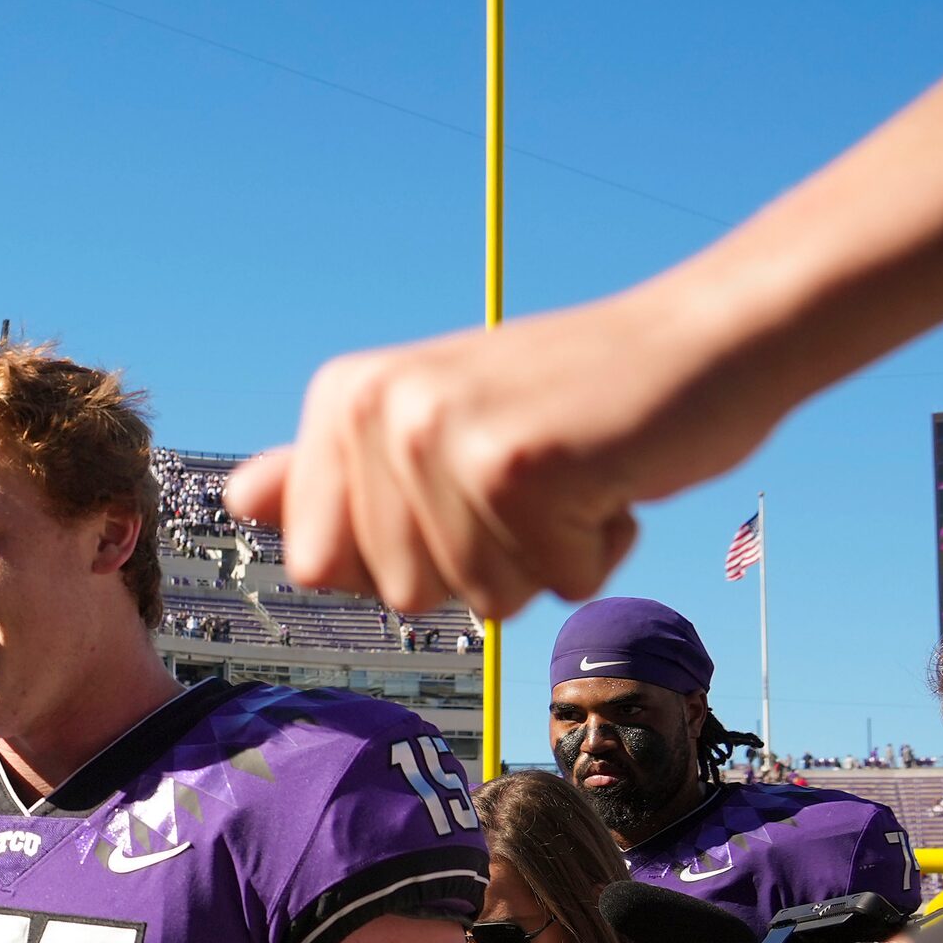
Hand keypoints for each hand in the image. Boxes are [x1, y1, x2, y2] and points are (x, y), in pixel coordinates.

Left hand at [224, 276, 788, 616]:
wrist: (704, 344)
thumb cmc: (574, 402)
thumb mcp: (440, 430)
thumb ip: (337, 474)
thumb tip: (237, 498)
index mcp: (343, 397)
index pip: (318, 567)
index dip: (402, 558)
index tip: (458, 488)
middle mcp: (376, 406)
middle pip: (397, 594)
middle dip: (479, 565)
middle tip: (528, 479)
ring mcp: (440, 433)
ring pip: (478, 598)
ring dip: (544, 559)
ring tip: (570, 475)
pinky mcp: (516, 464)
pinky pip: (550, 585)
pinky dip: (596, 553)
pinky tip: (609, 477)